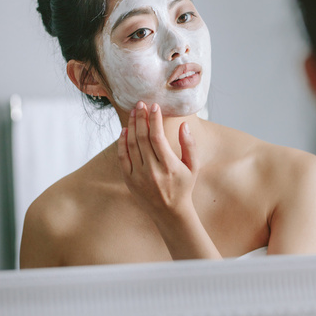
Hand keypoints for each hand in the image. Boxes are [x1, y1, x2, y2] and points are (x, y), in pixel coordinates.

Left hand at [117, 101, 197, 223]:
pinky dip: (122, 142)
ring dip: (131, 125)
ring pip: (132, 144)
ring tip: (133, 112)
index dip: (155, 120)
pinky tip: (125, 130)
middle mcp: (152, 171)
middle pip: (142, 137)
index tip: (154, 106)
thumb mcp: (193, 167)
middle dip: (140, 117)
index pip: (158, 137)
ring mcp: (138, 176)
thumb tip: (183, 125)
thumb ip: (190, 145)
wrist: (170, 212)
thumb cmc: (184, 187)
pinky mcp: (129, 180)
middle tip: (140, 103)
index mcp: (169, 166)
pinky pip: (123, 157)